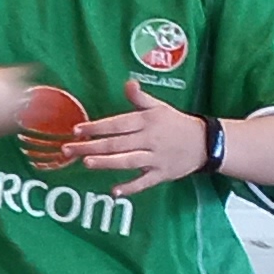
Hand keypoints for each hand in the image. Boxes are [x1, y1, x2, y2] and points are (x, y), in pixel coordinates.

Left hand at [76, 90, 211, 191]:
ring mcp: (156, 158)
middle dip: (91, 146)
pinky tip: (114, 191)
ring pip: (128, 162)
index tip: (76, 130)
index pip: (117, 124)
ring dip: (107, 163)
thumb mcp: (159, 107)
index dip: (96, 127)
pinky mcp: (163, 174)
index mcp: (146, 122)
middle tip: (68, 150)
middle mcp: (150, 139)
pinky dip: (131, 187)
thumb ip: (140, 98)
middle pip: (117, 144)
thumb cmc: (175, 123)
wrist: (205, 143)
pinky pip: (145, 182)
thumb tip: (128, 82)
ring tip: (86, 162)